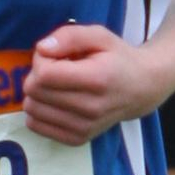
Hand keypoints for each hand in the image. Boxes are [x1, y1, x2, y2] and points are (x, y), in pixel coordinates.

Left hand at [23, 22, 163, 142]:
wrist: (142, 89)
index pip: (44, 74)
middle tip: (56, 68)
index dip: (40, 60)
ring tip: (57, 84)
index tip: (54, 56)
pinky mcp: (78, 139)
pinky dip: (39, 111)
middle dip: (37, 75)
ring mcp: (84, 127)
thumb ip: (69, 36)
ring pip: (32, 110)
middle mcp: (90, 108)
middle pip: (34, 92)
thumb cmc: (117, 58)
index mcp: (97, 79)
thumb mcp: (99, 36)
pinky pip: (36, 125)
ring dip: (37, 93)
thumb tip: (41, 49)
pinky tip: (55, 101)